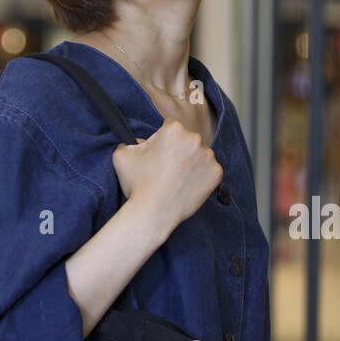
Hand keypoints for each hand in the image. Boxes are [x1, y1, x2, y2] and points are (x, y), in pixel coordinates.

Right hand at [111, 118, 222, 236]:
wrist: (154, 213)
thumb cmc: (138, 184)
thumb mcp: (122, 154)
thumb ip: (128, 140)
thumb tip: (139, 141)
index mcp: (174, 129)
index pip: (170, 127)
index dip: (162, 140)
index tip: (158, 155)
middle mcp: (195, 138)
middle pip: (187, 139)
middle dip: (178, 149)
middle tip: (166, 168)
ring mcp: (209, 156)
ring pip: (199, 154)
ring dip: (191, 162)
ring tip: (176, 178)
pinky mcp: (217, 173)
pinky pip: (209, 170)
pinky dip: (201, 176)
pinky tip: (186, 185)